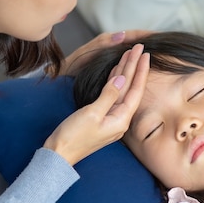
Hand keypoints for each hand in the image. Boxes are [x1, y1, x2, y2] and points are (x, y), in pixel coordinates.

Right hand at [44, 43, 149, 164]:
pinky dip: (114, 81)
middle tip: (139, 48)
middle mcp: (119, 119)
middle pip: (130, 88)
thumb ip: (108, 95)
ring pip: (121, 90)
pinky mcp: (101, 118)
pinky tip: (116, 71)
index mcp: (121, 119)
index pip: (134, 90)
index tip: (144, 53)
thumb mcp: (91, 114)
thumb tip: (121, 79)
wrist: (59, 154)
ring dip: (125, 72)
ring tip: (129, 55)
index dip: (140, 70)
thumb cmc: (73, 137)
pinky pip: (112, 95)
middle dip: (134, 67)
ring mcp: (111, 119)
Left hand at [60, 29, 153, 75]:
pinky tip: (141, 63)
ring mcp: (110, 52)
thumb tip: (124, 35)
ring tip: (158, 49)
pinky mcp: (108, 61)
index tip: (159, 35)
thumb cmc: (72, 65)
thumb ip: (104, 44)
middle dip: (148, 38)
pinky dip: (135, 57)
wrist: (60, 72)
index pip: (132, 34)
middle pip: (134, 39)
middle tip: (165, 40)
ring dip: (142, 48)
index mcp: (108, 40)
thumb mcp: (87, 54)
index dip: (146, 34)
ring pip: (131, 48)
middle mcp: (111, 44)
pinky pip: (126, 57)